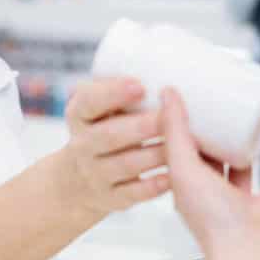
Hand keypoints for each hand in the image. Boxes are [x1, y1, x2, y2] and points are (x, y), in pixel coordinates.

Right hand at [60, 77, 169, 219]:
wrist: (76, 180)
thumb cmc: (101, 129)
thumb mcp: (97, 106)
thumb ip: (119, 86)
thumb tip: (166, 61)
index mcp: (79, 115)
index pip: (88, 102)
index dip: (112, 94)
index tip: (140, 84)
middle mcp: (83, 145)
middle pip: (109, 136)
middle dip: (140, 126)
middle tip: (168, 116)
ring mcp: (96, 174)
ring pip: (125, 165)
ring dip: (154, 154)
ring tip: (183, 144)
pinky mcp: (111, 198)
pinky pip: (133, 194)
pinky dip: (154, 186)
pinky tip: (173, 177)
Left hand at [160, 87, 259, 259]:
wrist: (252, 258)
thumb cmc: (214, 226)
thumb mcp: (185, 169)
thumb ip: (177, 132)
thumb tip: (169, 97)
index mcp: (186, 190)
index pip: (179, 153)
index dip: (181, 129)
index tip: (186, 103)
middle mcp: (212, 197)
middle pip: (212, 158)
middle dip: (215, 134)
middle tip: (219, 105)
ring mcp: (241, 203)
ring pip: (244, 167)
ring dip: (247, 144)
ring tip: (249, 118)